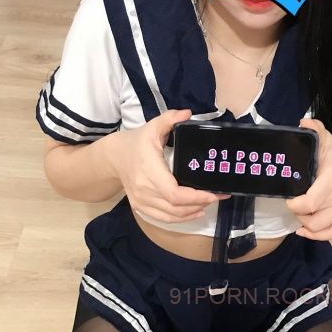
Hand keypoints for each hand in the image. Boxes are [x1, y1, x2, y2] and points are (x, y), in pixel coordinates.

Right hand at [104, 108, 228, 222]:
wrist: (113, 158)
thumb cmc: (136, 142)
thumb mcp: (152, 127)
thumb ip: (169, 119)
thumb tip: (187, 113)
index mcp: (149, 170)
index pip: (174, 193)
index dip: (195, 197)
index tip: (213, 193)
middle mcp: (144, 189)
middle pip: (176, 207)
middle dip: (200, 204)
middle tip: (218, 197)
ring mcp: (141, 201)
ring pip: (171, 215)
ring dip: (192, 213)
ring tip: (209, 204)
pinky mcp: (140, 207)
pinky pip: (163, 218)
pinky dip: (180, 219)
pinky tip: (194, 213)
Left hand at [285, 118, 331, 240]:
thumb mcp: (327, 142)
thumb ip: (315, 130)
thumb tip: (303, 122)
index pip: (308, 203)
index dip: (293, 204)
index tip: (288, 196)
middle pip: (311, 219)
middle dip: (297, 213)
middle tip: (294, 203)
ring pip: (319, 228)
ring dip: (305, 224)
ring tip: (302, 213)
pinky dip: (317, 236)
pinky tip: (305, 230)